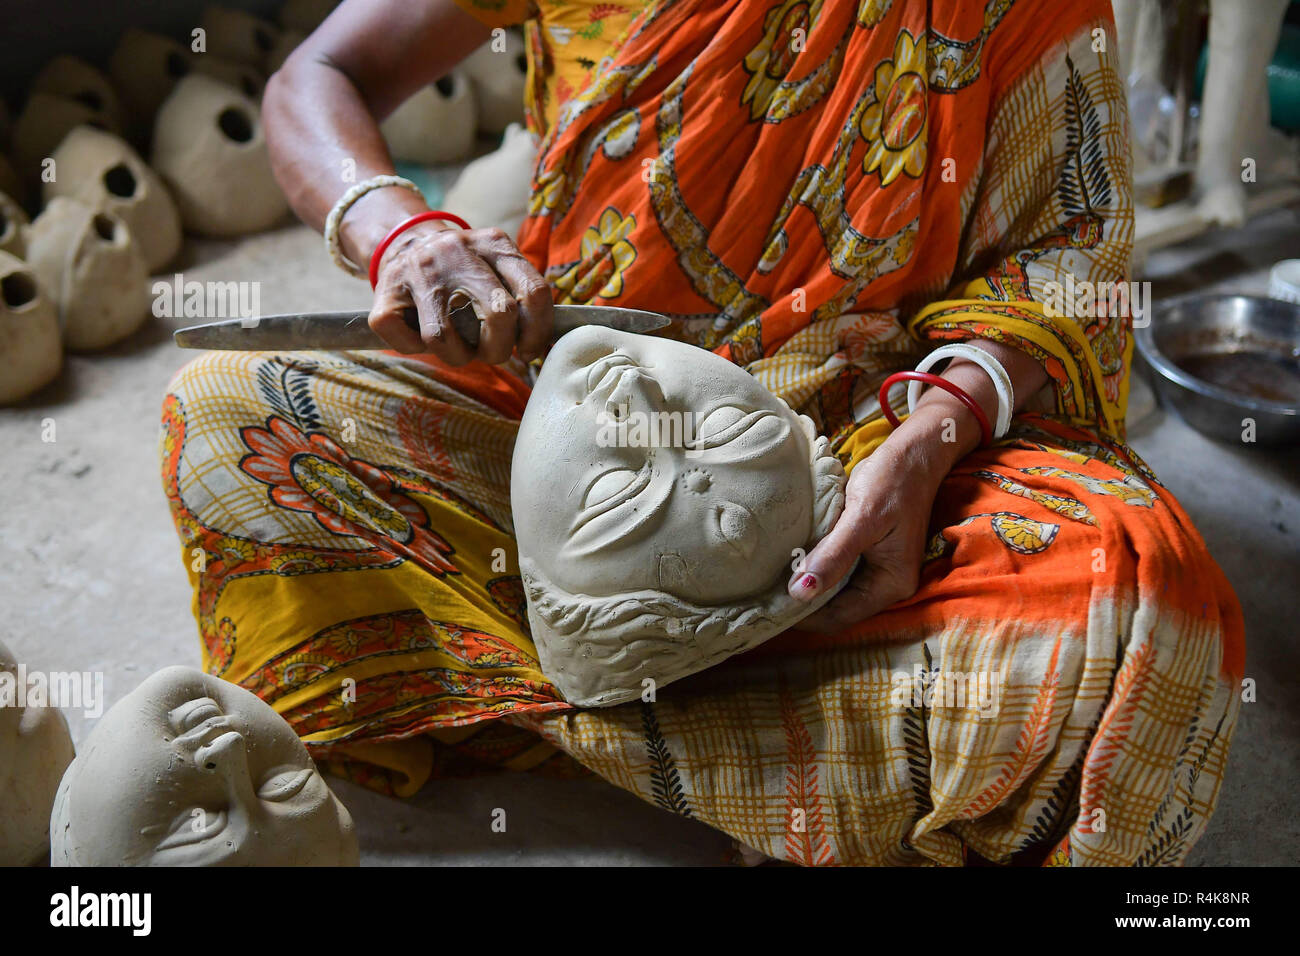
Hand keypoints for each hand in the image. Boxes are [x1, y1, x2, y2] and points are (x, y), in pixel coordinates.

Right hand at [368, 222, 553, 364]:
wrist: (404, 241)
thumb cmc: (463, 270)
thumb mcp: (495, 266)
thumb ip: (521, 294)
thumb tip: (541, 343)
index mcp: (493, 244)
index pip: (534, 292)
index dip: (538, 332)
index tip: (530, 351)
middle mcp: (457, 251)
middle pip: (498, 314)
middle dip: (499, 349)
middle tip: (492, 353)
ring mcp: (417, 271)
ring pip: (444, 338)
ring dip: (456, 356)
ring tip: (456, 347)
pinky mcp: (384, 295)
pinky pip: (408, 343)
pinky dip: (416, 349)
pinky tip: (420, 334)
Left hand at [789, 427, 942, 630]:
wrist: (913, 453)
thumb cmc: (892, 481)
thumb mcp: (862, 517)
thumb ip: (834, 556)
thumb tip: (799, 593)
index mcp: (892, 584)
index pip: (840, 617)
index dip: (804, 616)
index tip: (769, 607)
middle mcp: (886, 584)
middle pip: (836, 608)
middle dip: (802, 602)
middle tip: (762, 594)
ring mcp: (875, 569)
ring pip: (832, 590)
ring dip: (806, 584)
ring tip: (769, 579)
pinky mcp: (865, 553)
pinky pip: (835, 569)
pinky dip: (814, 566)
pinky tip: (789, 558)